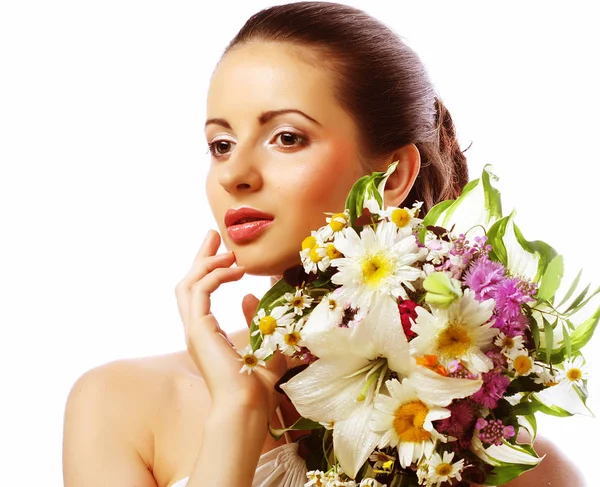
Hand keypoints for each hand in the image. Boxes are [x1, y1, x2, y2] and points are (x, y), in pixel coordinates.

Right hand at [174, 229, 286, 415]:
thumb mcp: (264, 344)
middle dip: (201, 257)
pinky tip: (235, 270)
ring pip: (188, 283)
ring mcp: (194, 329)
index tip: (226, 254)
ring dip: (206, 262)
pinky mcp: (197, 328)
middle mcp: (196, 329)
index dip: (211, 270)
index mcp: (207, 334)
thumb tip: (252, 296)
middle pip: (189, 283)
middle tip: (213, 235)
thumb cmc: (256, 385)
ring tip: (227, 251)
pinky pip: (199, 290)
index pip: (201, 294)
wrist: (247, 406)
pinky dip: (214, 275)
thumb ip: (258, 321)